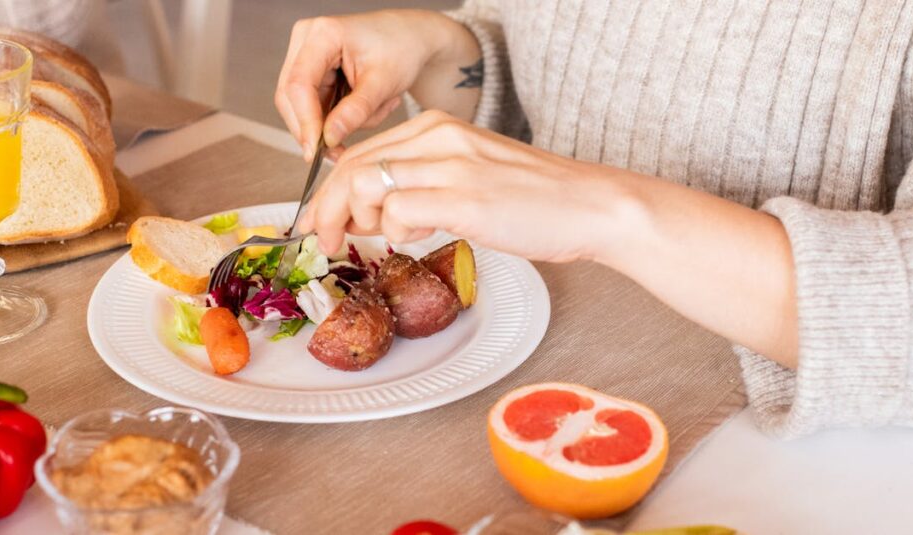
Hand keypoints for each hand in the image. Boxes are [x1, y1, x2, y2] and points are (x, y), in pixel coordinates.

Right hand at [275, 10, 479, 159]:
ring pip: (299, 105)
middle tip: (337, 153)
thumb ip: (355, 111)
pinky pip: (313, 105)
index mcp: (322, 33)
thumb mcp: (383, 83)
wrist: (409, 38)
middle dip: (313, 128)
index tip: (315, 150)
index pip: (299, 84)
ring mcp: (305, 55)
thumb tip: (328, 139)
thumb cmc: (401, 49)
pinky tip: (366, 108)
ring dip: (330, 123)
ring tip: (373, 112)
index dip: (305, 121)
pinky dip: (336, 117)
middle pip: (290, 96)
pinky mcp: (312, 71)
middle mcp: (306, 39)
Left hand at [298, 110, 640, 263]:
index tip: (322, 220)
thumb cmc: (536, 199)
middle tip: (326, 240)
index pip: (360, 152)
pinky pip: (398, 211)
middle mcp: (439, 138)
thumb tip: (376, 211)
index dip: (330, 191)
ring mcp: (452, 166)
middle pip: (352, 167)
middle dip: (327, 209)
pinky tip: (417, 236)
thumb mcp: (472, 175)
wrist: (590, 205)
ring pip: (366, 185)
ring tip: (373, 240)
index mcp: (438, 127)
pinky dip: (394, 231)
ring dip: (355, 221)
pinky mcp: (465, 199)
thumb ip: (424, 182)